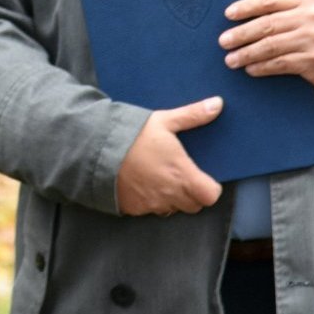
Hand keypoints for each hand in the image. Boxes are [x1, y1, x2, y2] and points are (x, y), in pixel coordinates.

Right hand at [116, 97, 224, 216]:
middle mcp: (169, 194)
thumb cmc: (133, 134)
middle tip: (180, 175)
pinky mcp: (133, 208)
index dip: (210, 188)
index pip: (210, 195)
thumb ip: (192, 115)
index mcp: (182, 174)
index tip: (204, 178)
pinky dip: (149, 200)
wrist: (95, 148)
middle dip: (191, 193)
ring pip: (171, 208)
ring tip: (159, 177)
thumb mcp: (163, 120)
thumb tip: (218, 103)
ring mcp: (151, 204)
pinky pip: (149, 209)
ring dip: (170, 197)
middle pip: (193, 205)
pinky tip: (141, 183)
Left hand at [220, 0, 313, 90]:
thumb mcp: (310, 7)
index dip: (247, 7)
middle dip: (241, 34)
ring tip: (231, 59)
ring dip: (247, 53)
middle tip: (223, 41)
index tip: (228, 14)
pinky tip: (250, 69)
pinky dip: (262, 66)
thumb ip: (284, 6)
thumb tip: (242, 14)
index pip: (271, 0)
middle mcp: (313, 16)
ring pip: (271, 46)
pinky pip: (281, 63)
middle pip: (268, 24)